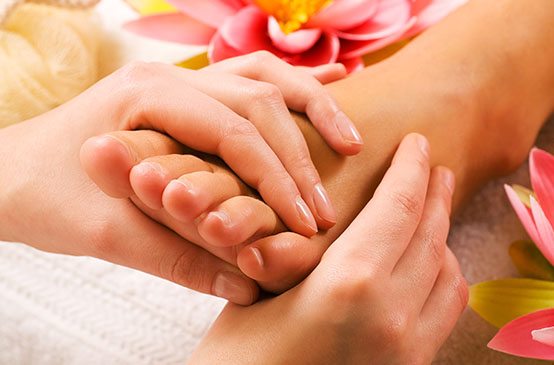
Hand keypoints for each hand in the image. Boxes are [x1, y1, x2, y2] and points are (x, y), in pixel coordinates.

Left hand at [0, 53, 354, 304]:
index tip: (308, 223)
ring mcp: (180, 80)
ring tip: (350, 141)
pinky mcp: (187, 95)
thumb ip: (177, 258)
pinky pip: (250, 80)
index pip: (235, 132)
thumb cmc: (42, 196)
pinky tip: (331, 87)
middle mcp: (169, 78)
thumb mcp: (105, 236)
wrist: (2, 176)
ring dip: (310, 107)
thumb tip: (247, 285)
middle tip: (325, 210)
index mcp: (146, 96)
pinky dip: (292, 87)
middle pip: (259, 100)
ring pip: (262, 78)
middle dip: (299, 157)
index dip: (278, 179)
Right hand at [190, 134, 467, 363]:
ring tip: (429, 214)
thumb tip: (330, 217)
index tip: (418, 143)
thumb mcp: (260, 293)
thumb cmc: (236, 361)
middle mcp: (394, 313)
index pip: (398, 206)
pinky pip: (445, 310)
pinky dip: (442, 277)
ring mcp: (410, 347)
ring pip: (449, 272)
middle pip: (432, 234)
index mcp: (351, 282)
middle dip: (435, 193)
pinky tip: (424, 267)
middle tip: (436, 168)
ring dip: (442, 236)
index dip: (411, 167)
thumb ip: (306, 252)